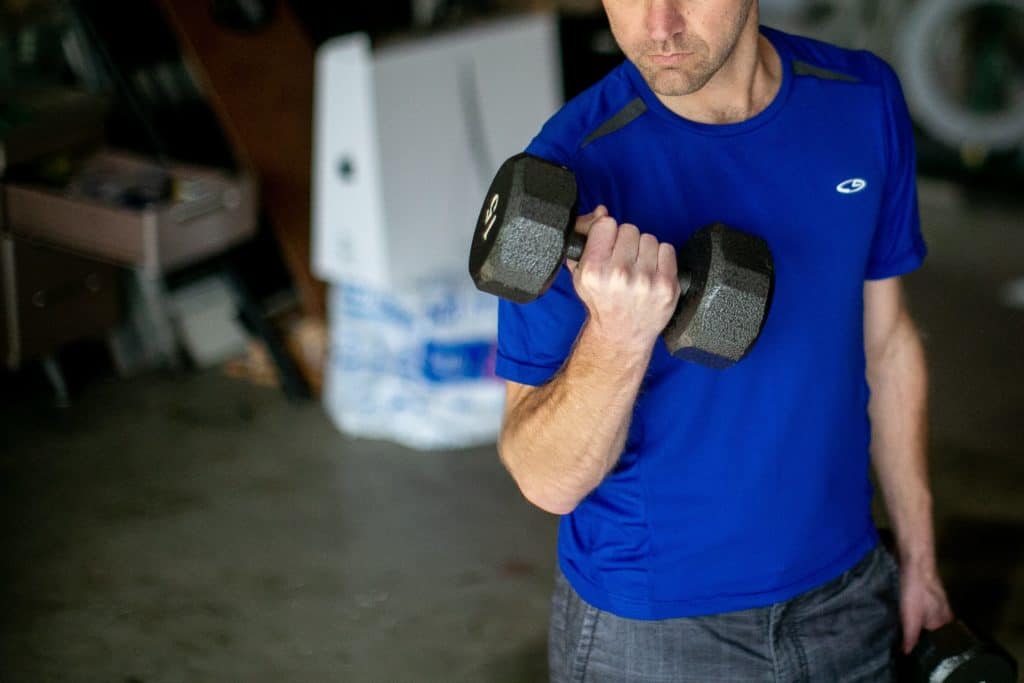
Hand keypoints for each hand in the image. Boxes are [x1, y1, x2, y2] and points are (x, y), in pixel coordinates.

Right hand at [568, 205, 680, 352]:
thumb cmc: (601, 302)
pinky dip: (660, 258)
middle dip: (626, 242)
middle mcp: (619, 275)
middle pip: (629, 229)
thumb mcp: (581, 274)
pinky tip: (651, 271)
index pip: (606, 224)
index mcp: (593, 270)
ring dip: (643, 249)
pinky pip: (667, 249)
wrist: (622, 334)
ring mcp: (645, 280)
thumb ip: (586, 239)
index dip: (607, 232)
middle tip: (623, 259)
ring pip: (649, 238)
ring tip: (638, 267)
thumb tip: (601, 211)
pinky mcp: (667, 285)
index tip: (607, 244)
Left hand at [898, 559, 953, 652]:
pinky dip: (911, 607)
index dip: (922, 644)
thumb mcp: (912, 618)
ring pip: (924, 615)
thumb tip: (907, 653)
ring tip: (899, 625)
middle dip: (918, 632)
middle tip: (901, 638)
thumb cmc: (916, 591)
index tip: (910, 649)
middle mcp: (943, 612)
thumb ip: (911, 636)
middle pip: (930, 627)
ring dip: (913, 619)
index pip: (935, 640)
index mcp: (944, 621)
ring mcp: (936, 600)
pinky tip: (901, 608)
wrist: (915, 560)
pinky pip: (919, 604)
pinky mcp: (925, 590)